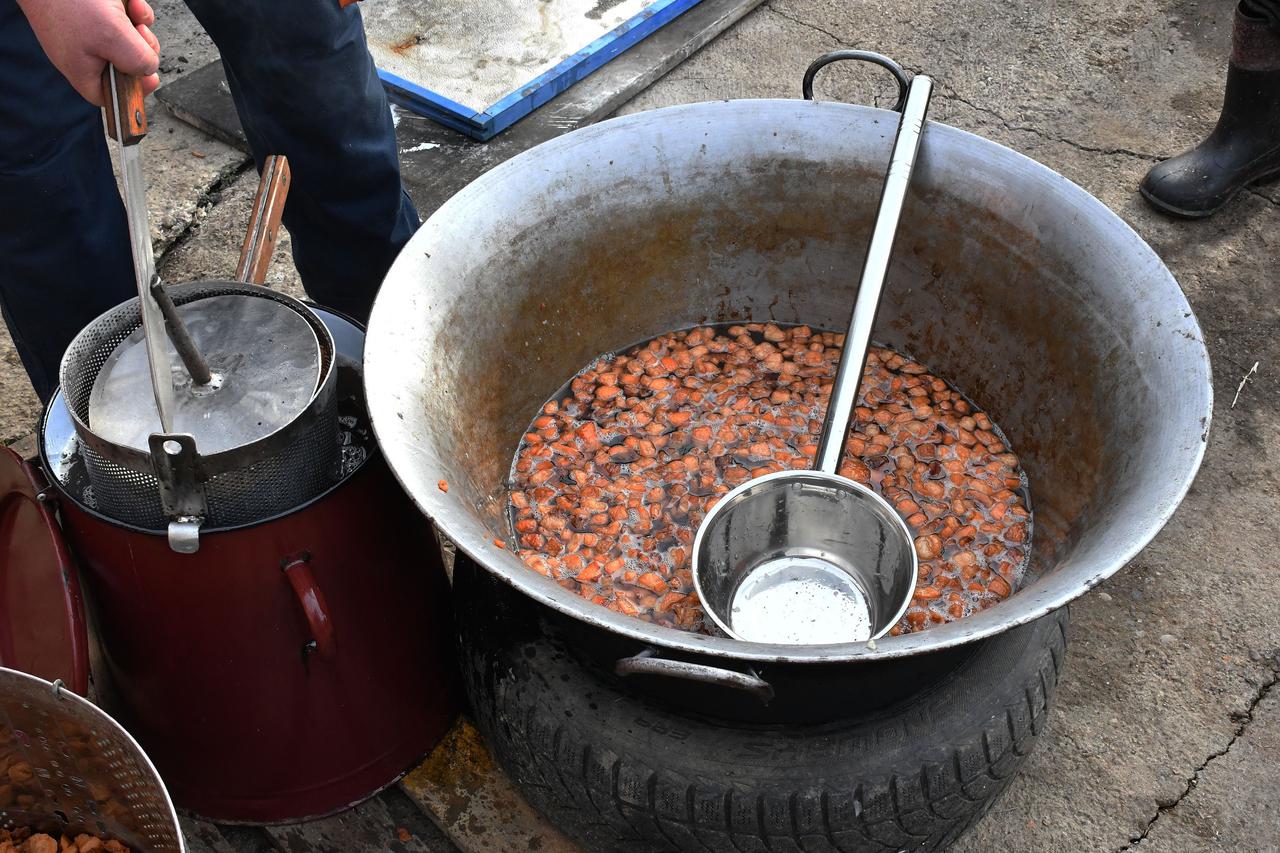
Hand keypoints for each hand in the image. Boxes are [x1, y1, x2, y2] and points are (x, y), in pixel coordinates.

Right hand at [17, 0, 160, 106]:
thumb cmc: (69, 2)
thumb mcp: (111, 37)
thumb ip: (135, 60)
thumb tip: (149, 70)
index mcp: (83, 71)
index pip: (113, 96)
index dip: (136, 90)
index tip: (150, 76)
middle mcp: (87, 55)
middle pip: (129, 66)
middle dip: (142, 48)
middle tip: (139, 33)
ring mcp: (92, 35)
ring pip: (131, 39)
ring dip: (139, 23)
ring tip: (130, 8)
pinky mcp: (96, 16)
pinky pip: (126, 18)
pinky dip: (132, 9)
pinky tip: (128, 0)